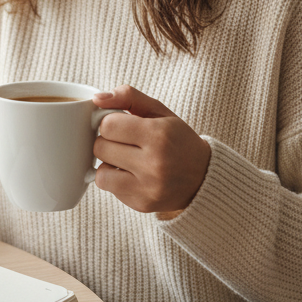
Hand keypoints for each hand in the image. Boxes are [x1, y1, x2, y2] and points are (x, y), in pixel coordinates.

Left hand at [92, 85, 210, 216]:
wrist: (203, 176)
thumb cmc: (177, 139)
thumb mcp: (159, 111)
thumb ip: (128, 97)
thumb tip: (97, 98)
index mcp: (158, 135)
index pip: (107, 125)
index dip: (110, 122)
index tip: (120, 125)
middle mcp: (154, 163)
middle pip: (100, 148)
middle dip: (108, 142)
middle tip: (125, 142)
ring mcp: (148, 187)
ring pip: (100, 172)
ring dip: (109, 164)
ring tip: (127, 159)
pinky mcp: (142, 204)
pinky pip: (110, 189)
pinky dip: (115, 180)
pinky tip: (133, 175)